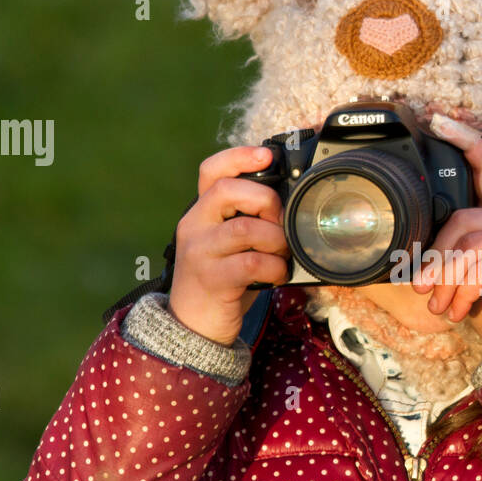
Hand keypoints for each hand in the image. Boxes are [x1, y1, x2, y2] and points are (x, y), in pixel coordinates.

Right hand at [166, 146, 289, 345]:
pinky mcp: (213, 280)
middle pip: (228, 191)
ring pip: (245, 228)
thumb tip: (288, 202)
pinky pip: (252, 262)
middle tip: (279, 222)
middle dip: (266, 201)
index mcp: (200, 213)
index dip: (238, 156)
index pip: (211, 171)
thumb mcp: (227, 244)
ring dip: (275, 239)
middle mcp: (194, 227)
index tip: (267, 154)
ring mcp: (200, 253)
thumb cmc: (221, 280)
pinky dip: (274, 267)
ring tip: (282, 252)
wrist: (192, 326)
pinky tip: (277, 274)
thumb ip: (246, 220)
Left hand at [414, 114, 481, 348]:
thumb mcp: (456, 274)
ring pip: (467, 244)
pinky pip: (478, 265)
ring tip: (440, 305)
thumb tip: (405, 250)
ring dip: (445, 280)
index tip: (440, 122)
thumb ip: (443, 251)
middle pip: (462, 217)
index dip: (466, 141)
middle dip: (436, 256)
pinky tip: (460, 309)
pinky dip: (461, 291)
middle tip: (421, 287)